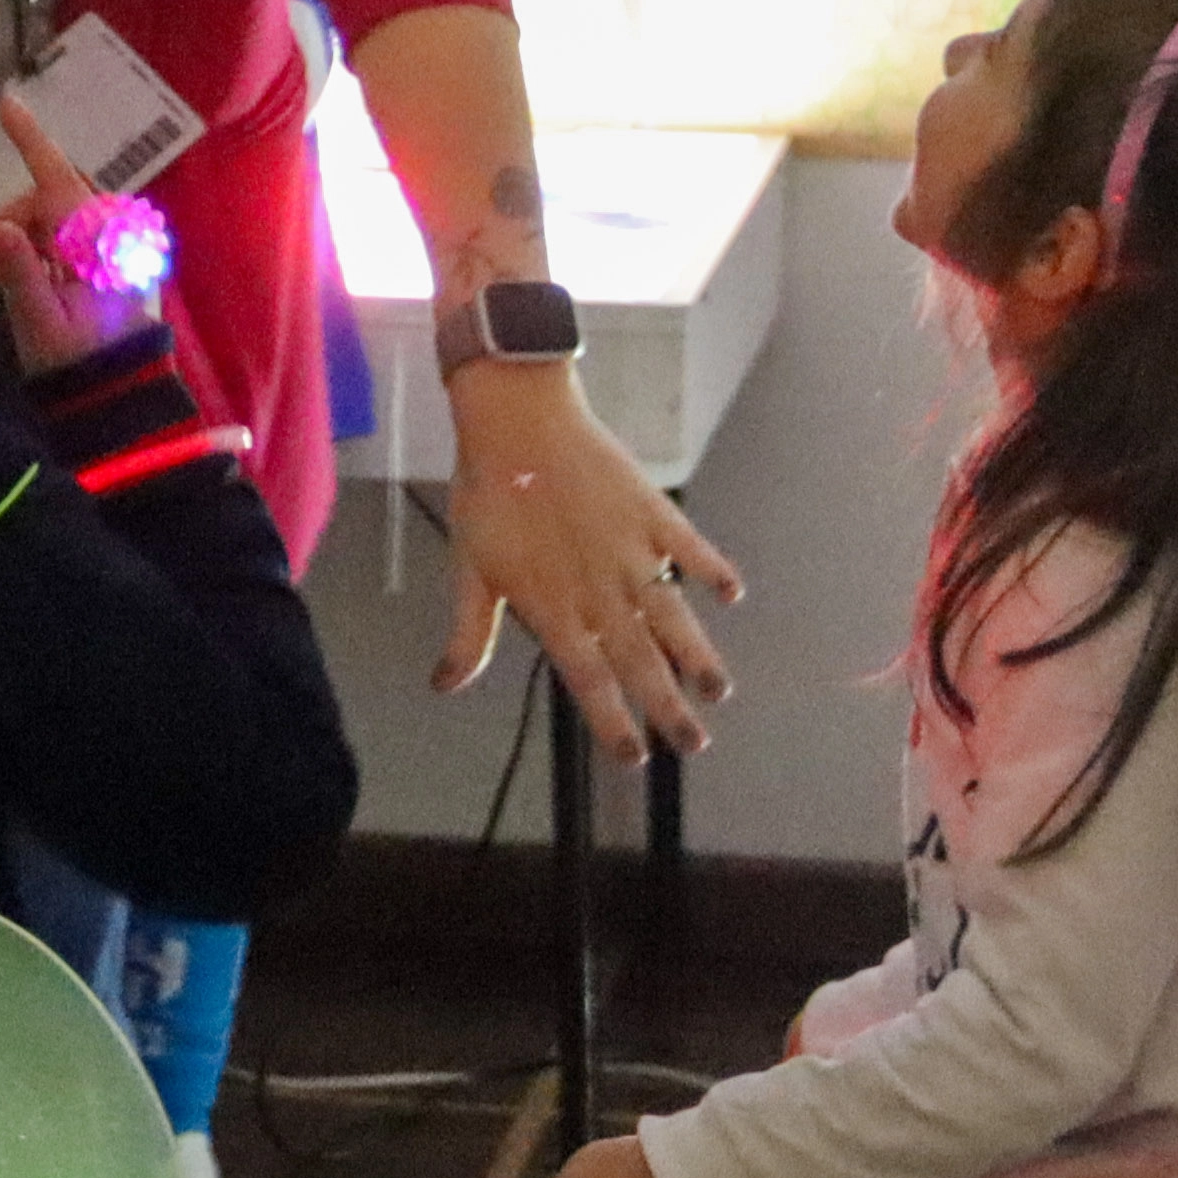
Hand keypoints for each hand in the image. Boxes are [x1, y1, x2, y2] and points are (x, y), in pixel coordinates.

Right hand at [0, 95, 172, 374]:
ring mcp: (116, 246)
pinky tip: (26, 281)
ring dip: (22, 239)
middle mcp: (112, 233)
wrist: (120, 396)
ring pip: (55, 216)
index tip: (6, 104)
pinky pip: (69, 234)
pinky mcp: (114, 261)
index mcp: (99, 241)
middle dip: (11, 223)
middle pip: (49, 197)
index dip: (31, 141)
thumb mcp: (39, 322)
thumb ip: (20, 272)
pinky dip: (41, 249)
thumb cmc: (78, 363)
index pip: (58, 180)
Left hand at [435, 355, 739, 756]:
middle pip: (640, 660)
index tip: (635, 755)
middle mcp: (598, 589)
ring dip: (697, 655)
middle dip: (668, 707)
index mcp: (554, 607)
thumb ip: (469, 634)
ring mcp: (630, 551)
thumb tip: (444, 685)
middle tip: (695, 745)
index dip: (612, 721)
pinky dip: (712, 570)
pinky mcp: (652, 512)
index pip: (589, 680)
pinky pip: (690, 548)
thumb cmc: (486, 495)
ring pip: (672, 616)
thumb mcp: (469, 569)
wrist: (516, 421)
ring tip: (718, 691)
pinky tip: (733, 595)